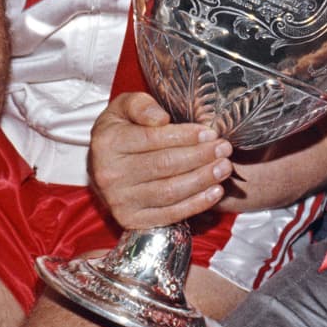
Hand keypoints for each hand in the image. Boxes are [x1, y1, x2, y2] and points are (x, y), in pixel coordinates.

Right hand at [89, 92, 232, 228]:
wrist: (100, 168)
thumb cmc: (120, 132)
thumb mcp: (122, 109)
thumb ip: (140, 105)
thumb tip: (161, 118)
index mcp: (108, 143)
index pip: (153, 139)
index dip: (185, 136)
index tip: (210, 132)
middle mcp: (110, 175)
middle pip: (164, 165)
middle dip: (200, 156)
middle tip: (225, 149)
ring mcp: (120, 201)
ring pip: (170, 191)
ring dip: (203, 180)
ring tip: (225, 168)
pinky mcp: (132, 220)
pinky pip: (170, 214)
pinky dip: (196, 204)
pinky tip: (215, 191)